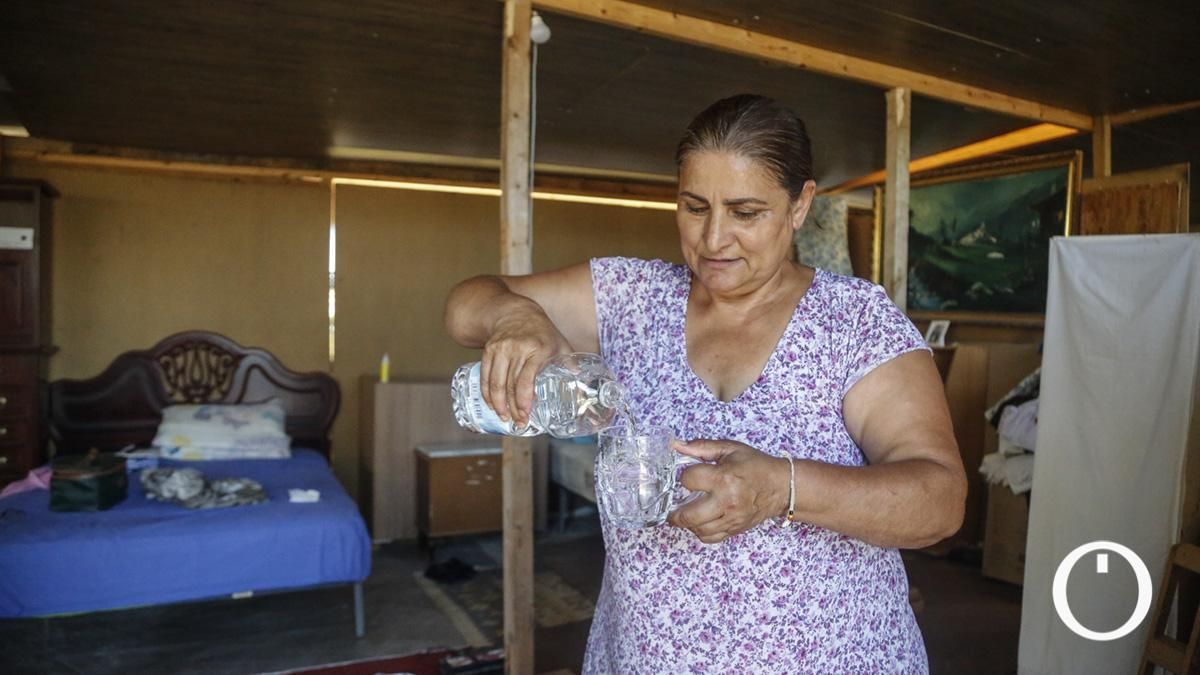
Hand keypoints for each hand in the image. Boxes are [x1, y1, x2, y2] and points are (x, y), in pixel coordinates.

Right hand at [480, 305, 572, 425]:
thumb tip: (581, 388)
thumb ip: (568, 364)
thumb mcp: (559, 343)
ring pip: (495, 383)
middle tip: (519, 422)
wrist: (515, 311)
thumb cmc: (541, 330)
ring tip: (504, 417)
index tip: (526, 414)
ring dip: (498, 404)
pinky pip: (485, 376)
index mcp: (537, 349)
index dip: (524, 400)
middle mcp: (516, 348)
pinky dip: (487, 393)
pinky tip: (492, 404)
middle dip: (513, 408)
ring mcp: (500, 349)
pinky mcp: (488, 350)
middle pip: (510, 385)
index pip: (526, 379)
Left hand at [667, 439, 789, 543]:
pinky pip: (709, 538)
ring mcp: (731, 518)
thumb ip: (701, 447)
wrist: (781, 486)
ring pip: (697, 529)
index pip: (688, 480)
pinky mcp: (735, 529)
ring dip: (687, 522)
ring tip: (687, 512)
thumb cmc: (756, 466)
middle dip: (674, 512)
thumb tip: (676, 446)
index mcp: (724, 478)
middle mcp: (726, 501)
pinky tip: (700, 520)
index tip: (688, 475)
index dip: (684, 476)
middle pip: (688, 515)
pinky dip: (700, 531)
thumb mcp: (729, 449)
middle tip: (671, 507)